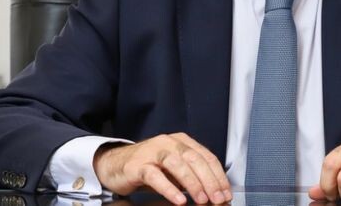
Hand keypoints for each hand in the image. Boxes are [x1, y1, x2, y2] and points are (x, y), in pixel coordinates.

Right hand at [93, 132, 231, 204]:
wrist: (114, 165)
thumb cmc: (148, 167)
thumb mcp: (174, 169)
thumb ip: (191, 175)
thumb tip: (213, 192)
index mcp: (181, 141)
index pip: (206, 156)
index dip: (218, 175)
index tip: (226, 192)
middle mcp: (169, 143)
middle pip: (194, 159)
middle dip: (209, 180)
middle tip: (217, 198)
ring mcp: (152, 152)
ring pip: (177, 164)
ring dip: (192, 183)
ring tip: (201, 199)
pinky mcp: (137, 165)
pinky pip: (155, 176)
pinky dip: (169, 188)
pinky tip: (179, 200)